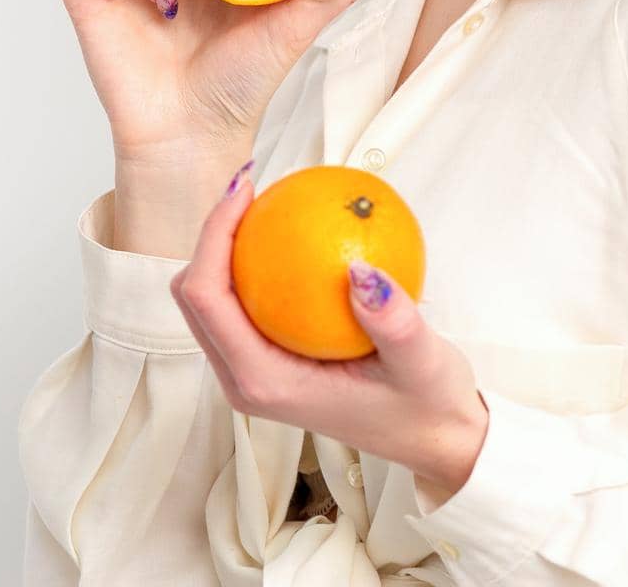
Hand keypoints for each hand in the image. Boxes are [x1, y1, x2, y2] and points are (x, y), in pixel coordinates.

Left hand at [170, 170, 490, 493]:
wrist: (432, 439)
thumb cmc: (423, 406)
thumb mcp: (422, 362)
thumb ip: (393, 323)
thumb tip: (361, 268)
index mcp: (265, 383)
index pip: (208, 300)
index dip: (213, 236)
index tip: (247, 189)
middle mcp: (247, 380)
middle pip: (195, 297)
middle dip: (212, 234)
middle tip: (255, 187)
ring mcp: (255, 372)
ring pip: (212, 299)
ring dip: (227, 247)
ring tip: (266, 200)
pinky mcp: (270, 361)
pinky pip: (243, 303)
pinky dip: (254, 263)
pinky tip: (292, 229)